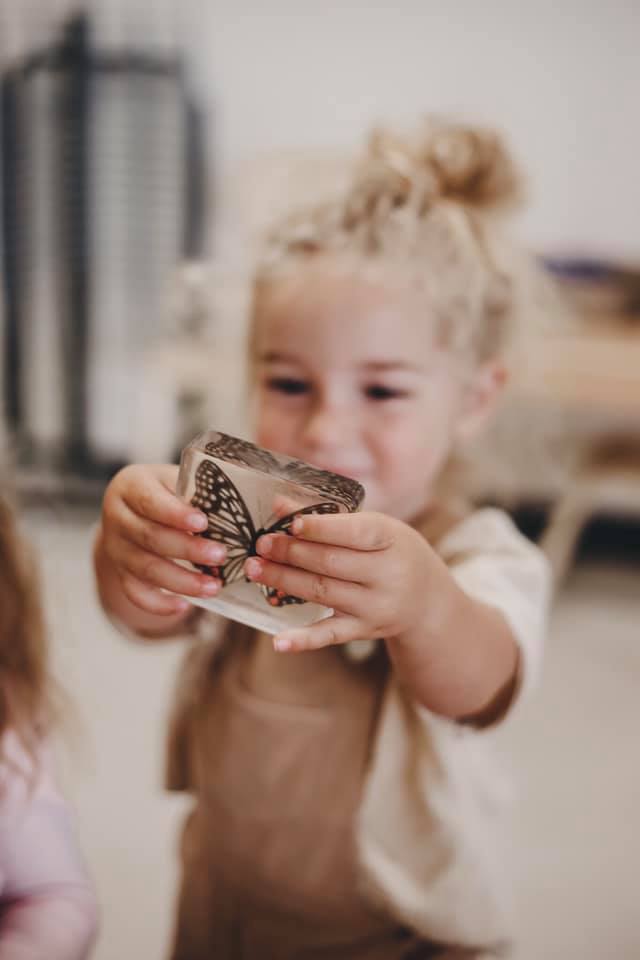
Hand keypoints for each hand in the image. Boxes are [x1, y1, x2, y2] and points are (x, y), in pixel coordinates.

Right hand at [98, 464, 225, 615]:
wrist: (132, 506)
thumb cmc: (164, 490)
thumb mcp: (174, 479)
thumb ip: (194, 492)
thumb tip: (230, 513)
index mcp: (131, 486)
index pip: (151, 502)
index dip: (176, 514)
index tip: (203, 523)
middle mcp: (117, 518)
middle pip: (150, 537)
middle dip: (188, 550)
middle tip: (220, 555)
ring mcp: (116, 548)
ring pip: (146, 569)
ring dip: (182, 581)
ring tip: (213, 586)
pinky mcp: (120, 572)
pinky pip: (136, 593)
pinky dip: (159, 604)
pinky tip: (184, 606)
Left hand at [243, 511, 437, 651]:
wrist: (426, 598)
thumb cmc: (390, 551)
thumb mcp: (373, 527)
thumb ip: (327, 517)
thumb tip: (279, 504)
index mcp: (390, 539)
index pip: (353, 532)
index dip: (320, 528)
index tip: (290, 523)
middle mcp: (386, 574)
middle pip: (330, 563)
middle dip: (291, 552)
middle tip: (261, 544)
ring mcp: (375, 606)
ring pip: (322, 592)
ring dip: (284, 580)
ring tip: (255, 569)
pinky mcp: (364, 630)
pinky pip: (329, 635)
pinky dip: (302, 639)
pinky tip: (278, 641)